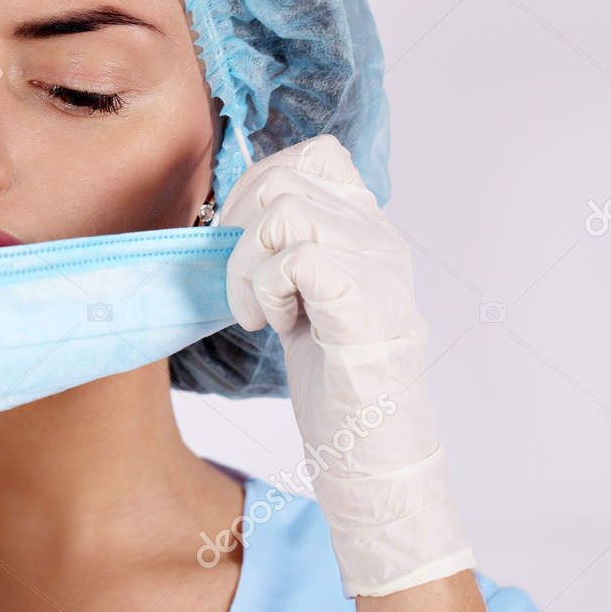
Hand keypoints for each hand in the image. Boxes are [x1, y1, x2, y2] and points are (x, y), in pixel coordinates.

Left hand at [218, 134, 473, 596]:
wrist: (375, 457)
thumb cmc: (335, 386)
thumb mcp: (306, 300)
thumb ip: (289, 251)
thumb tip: (229, 216)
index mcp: (368, 232)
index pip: (318, 154)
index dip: (260, 184)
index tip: (244, 242)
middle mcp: (381, 240)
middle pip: (286, 176)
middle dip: (239, 228)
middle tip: (244, 288)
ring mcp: (379, 270)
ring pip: (284, 211)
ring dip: (249, 264)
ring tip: (262, 312)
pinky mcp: (365, 306)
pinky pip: (296, 256)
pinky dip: (266, 289)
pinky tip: (275, 326)